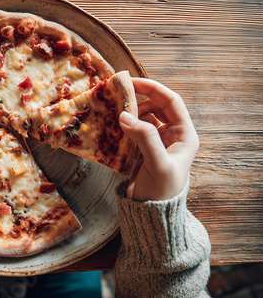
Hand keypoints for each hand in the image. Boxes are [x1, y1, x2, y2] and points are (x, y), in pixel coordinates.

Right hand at [119, 78, 198, 200]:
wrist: (150, 215)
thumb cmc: (160, 192)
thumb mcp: (157, 164)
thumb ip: (144, 138)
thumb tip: (125, 115)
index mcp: (184, 135)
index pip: (171, 102)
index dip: (152, 88)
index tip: (131, 82)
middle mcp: (172, 135)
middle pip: (155, 106)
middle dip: (138, 99)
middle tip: (117, 97)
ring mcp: (157, 142)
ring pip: (143, 117)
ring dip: (129, 113)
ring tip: (113, 113)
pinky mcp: (142, 150)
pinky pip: (133, 129)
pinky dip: (123, 125)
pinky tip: (112, 126)